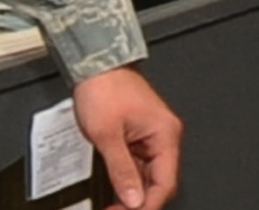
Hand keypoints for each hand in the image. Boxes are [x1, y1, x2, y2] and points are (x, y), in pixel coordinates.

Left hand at [72, 65, 182, 209]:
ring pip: (147, 176)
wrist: (94, 63)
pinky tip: (115, 191)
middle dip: (138, 202)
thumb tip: (133, 199)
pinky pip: (138, 165)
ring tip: (113, 206)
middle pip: (158, 182)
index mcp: (165, 133)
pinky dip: (127, 180)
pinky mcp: (139, 135)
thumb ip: (121, 171)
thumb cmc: (103, 87)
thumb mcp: (107, 134)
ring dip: (132, 193)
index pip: (165, 183)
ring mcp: (151, 135)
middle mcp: (163, 135)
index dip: (146, 206)